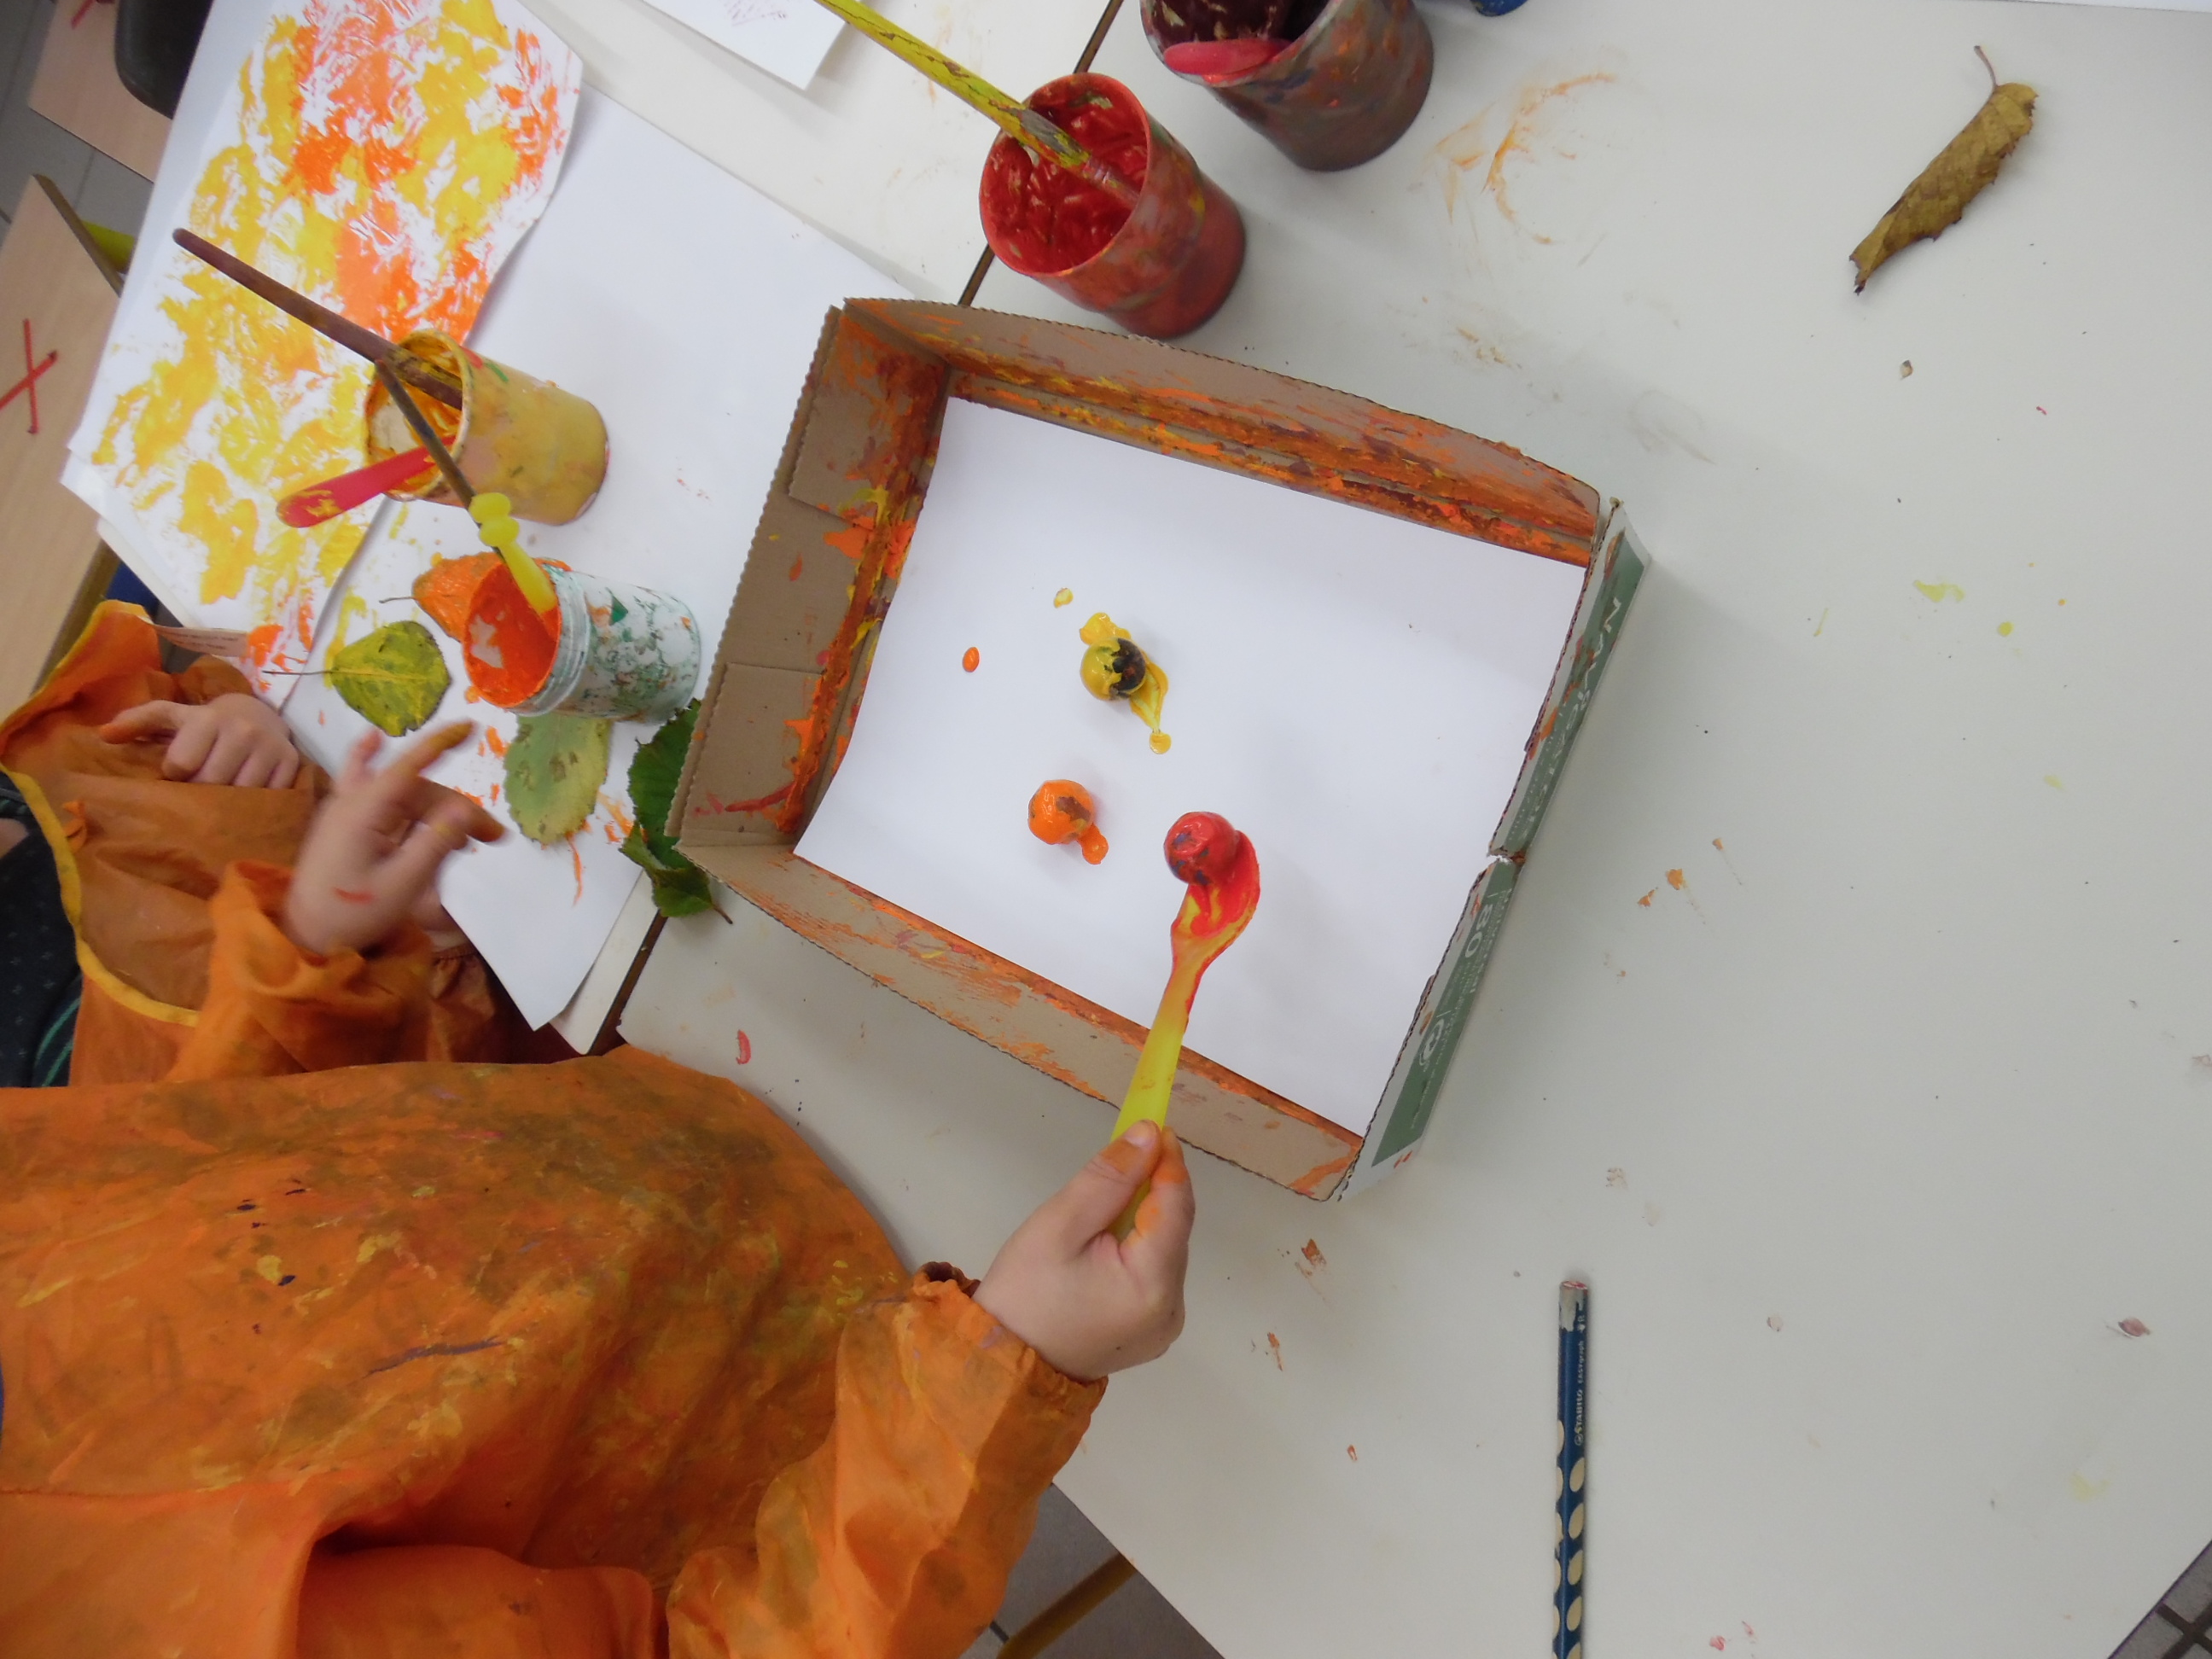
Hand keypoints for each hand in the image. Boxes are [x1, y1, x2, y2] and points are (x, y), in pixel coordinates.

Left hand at [100, 693, 302, 787]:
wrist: (258, 713)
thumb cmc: (205, 721)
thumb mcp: (172, 716)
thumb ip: (138, 722)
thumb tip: (103, 735)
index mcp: (208, 719)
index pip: (181, 764)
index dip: (175, 774)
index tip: (179, 772)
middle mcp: (242, 731)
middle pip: (212, 782)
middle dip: (201, 791)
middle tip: (200, 788)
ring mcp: (270, 748)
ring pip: (242, 793)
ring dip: (228, 800)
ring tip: (222, 794)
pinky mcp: (291, 763)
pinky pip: (269, 796)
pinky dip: (255, 801)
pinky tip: (246, 795)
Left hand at [283, 723, 502, 956]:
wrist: (306, 935)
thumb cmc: (353, 914)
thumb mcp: (402, 884)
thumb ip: (434, 844)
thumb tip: (465, 809)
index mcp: (365, 813)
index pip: (409, 767)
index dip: (440, 744)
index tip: (471, 726)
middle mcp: (352, 802)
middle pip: (416, 790)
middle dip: (456, 808)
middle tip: (492, 840)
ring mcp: (344, 812)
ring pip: (401, 794)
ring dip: (435, 807)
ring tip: (467, 838)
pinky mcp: (342, 824)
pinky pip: (364, 785)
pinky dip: (375, 766)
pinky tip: (373, 740)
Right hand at [974, 1121, 1193, 1381]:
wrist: (999, 1366)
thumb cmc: (1023, 1294)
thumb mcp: (1058, 1225)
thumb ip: (1108, 1179)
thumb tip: (1149, 1137)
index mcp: (1154, 1286)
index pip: (1176, 1206)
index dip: (1167, 1162)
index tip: (1152, 1126)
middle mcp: (1172, 1310)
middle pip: (1173, 1229)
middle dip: (1151, 1190)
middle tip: (1122, 1157)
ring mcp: (1163, 1326)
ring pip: (1164, 1250)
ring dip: (1143, 1219)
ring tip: (1103, 1204)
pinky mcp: (1149, 1333)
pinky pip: (1154, 1275)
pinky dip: (1137, 1249)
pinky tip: (1105, 1242)